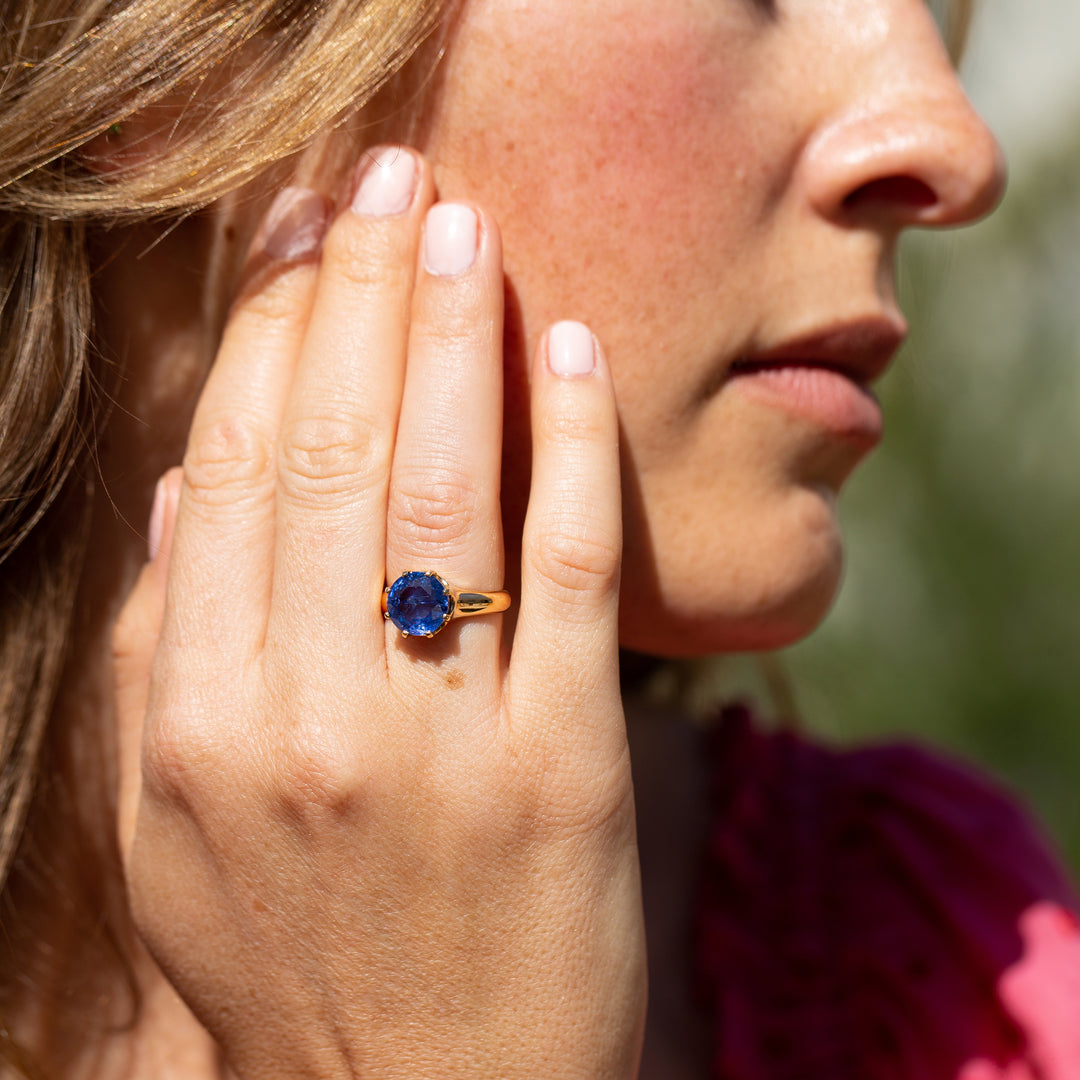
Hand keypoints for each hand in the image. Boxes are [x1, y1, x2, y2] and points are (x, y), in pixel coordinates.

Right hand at [112, 147, 645, 1079]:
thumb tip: (190, 483)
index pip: (232, 466)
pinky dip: (572, 445)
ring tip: (465, 226)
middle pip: (335, 447)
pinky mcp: (572, 765)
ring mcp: (448, 742)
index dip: (265, 328)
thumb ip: (168, 653)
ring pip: (446, 485)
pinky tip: (566, 350)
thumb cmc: (299, 961)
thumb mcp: (173, 829)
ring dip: (455, 332)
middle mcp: (310, 719)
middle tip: (388, 180)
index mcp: (198, 723)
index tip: (296, 235)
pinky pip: (575, 568)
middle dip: (359, 288)